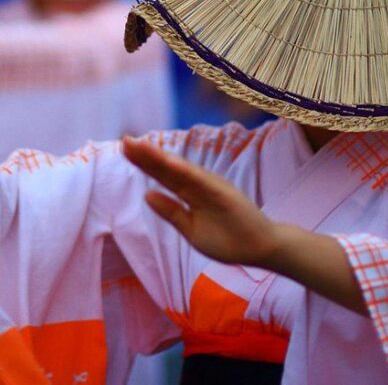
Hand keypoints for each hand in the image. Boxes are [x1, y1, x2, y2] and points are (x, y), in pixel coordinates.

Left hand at [122, 137, 279, 267]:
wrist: (262, 248)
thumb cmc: (229, 239)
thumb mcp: (191, 229)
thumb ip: (171, 212)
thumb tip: (147, 194)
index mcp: (191, 193)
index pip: (164, 175)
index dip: (144, 162)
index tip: (125, 148)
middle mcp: (200, 185)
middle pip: (168, 168)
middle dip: (146, 154)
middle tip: (124, 139)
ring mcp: (212, 187)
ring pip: (181, 170)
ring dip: (160, 157)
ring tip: (140, 145)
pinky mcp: (224, 193)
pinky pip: (200, 181)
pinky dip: (183, 170)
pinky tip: (166, 161)